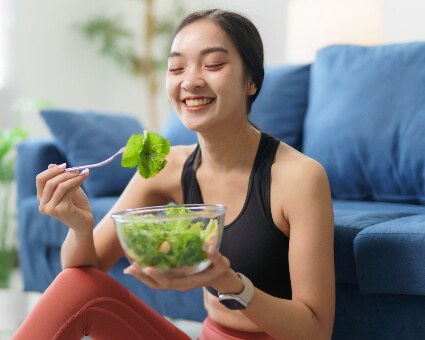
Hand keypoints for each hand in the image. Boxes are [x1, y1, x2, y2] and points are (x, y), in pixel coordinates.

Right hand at [36, 163, 93, 230]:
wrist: (85, 220)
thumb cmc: (76, 204)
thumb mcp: (68, 188)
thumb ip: (60, 178)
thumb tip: (52, 165)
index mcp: (42, 198)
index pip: (40, 180)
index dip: (51, 171)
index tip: (64, 165)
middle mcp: (43, 205)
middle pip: (49, 182)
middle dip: (64, 173)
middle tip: (76, 169)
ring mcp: (51, 208)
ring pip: (60, 186)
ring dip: (73, 177)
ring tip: (83, 173)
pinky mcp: (61, 209)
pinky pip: (68, 190)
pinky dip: (77, 182)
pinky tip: (84, 177)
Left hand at [124, 248, 242, 292]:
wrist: (220, 276)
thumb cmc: (220, 269)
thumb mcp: (222, 263)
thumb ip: (216, 256)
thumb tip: (209, 247)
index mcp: (188, 281)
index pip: (169, 282)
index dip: (158, 277)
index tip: (148, 268)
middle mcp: (179, 283)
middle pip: (157, 284)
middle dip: (143, 276)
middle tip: (131, 266)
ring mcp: (175, 280)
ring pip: (154, 282)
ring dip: (141, 275)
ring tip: (129, 266)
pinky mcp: (173, 276)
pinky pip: (157, 276)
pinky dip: (146, 271)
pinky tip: (137, 264)